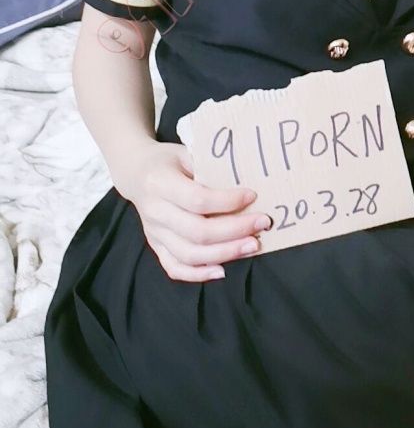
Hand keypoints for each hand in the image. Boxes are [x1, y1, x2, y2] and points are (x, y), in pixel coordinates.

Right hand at [115, 139, 271, 281]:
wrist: (136, 172)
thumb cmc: (169, 161)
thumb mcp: (186, 152)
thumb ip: (210, 167)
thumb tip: (248, 184)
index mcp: (159, 183)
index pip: (197, 200)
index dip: (227, 202)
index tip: (253, 196)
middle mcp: (154, 211)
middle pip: (197, 231)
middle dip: (235, 230)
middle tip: (262, 224)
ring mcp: (154, 232)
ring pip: (189, 254)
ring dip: (225, 254)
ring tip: (252, 246)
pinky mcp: (156, 246)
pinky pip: (175, 268)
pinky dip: (198, 274)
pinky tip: (222, 271)